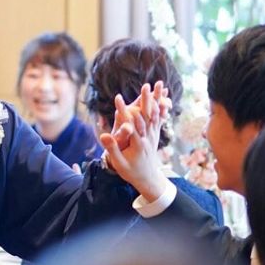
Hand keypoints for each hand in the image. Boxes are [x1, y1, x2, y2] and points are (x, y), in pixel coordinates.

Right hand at [99, 83, 168, 203]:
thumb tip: (103, 135)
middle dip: (146, 99)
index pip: (130, 123)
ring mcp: (153, 136)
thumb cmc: (130, 171)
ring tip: (158, 86)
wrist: (148, 179)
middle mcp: (148, 137)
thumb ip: (112, 148)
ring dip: (157, 100)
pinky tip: (161, 98)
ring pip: (156, 115)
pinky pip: (159, 119)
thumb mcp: (119, 162)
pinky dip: (160, 108)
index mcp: (138, 143)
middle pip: (147, 115)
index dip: (123, 109)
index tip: (117, 97)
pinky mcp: (155, 135)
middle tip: (146, 85)